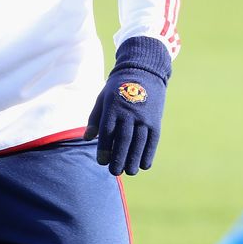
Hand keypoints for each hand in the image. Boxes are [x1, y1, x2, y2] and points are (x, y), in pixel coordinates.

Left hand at [84, 37, 170, 175]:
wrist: (143, 71)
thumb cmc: (117, 87)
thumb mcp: (103, 98)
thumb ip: (95, 118)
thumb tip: (87, 138)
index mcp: (113, 107)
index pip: (108, 132)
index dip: (105, 149)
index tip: (102, 162)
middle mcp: (129, 113)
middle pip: (124, 140)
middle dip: (119, 158)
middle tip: (115, 172)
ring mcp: (144, 117)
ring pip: (139, 142)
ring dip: (134, 159)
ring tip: (129, 171)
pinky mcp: (156, 120)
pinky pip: (153, 140)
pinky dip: (149, 154)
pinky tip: (144, 165)